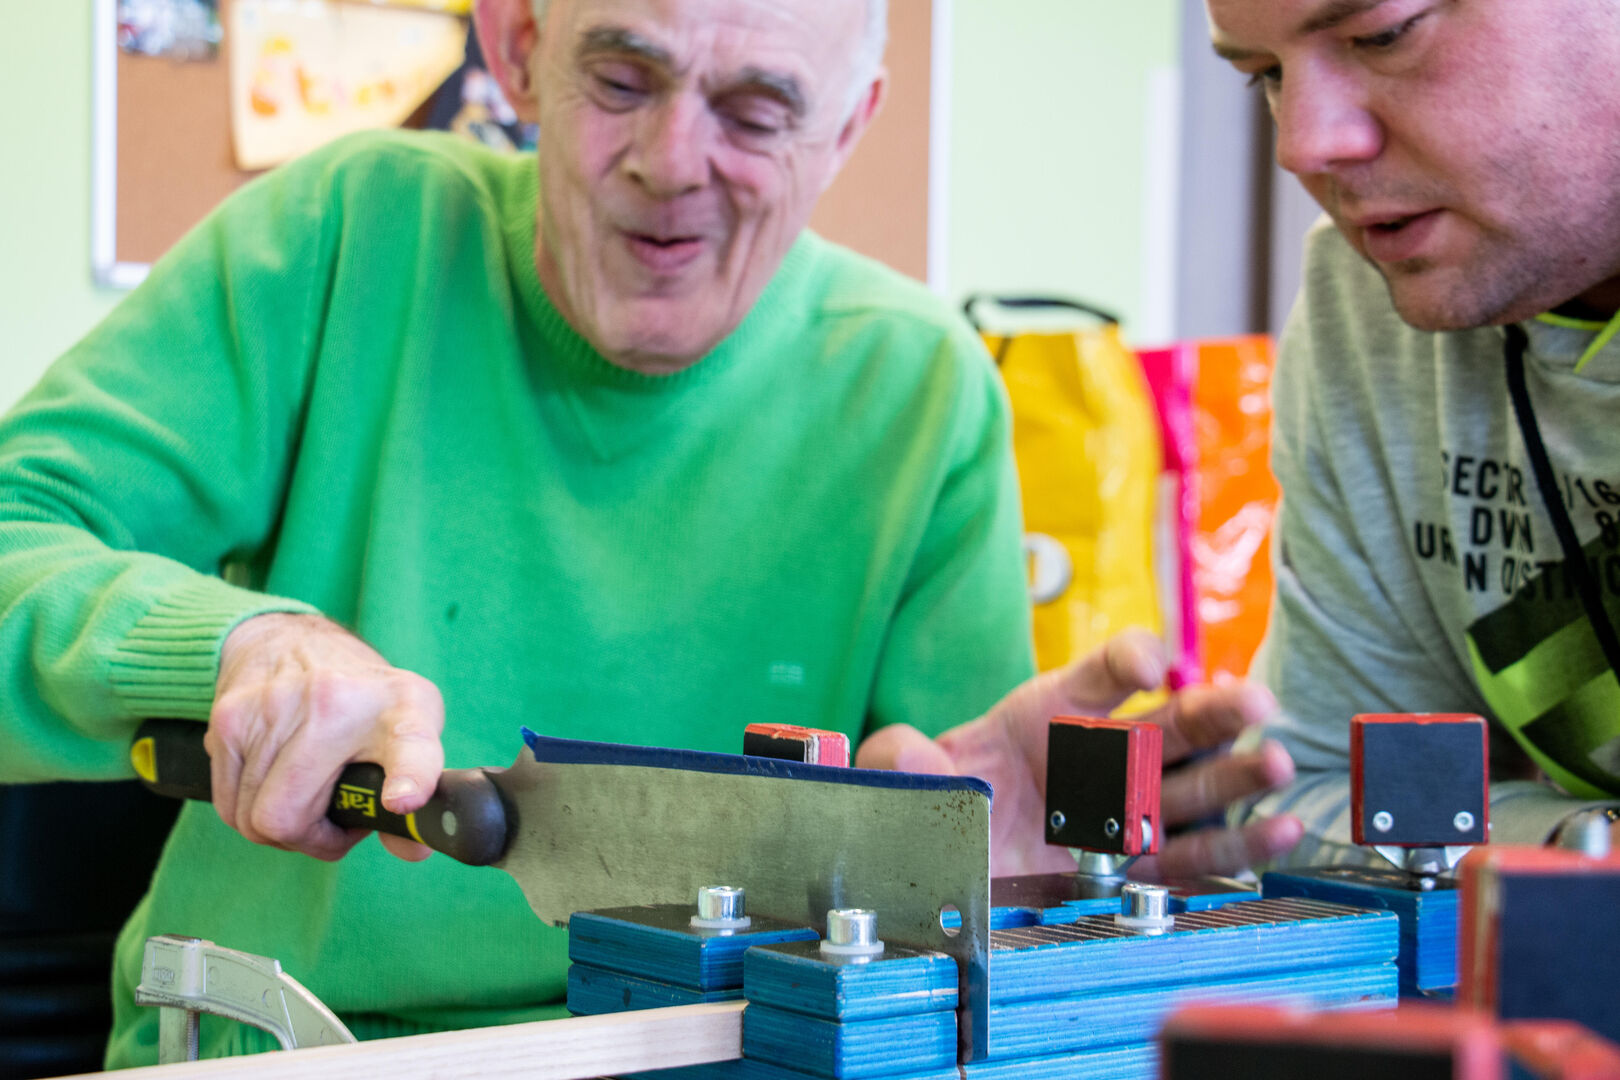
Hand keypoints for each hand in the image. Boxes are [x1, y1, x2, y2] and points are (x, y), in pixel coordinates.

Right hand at [205, 612, 444, 860]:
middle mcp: (334, 702)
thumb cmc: (363, 698)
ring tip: (306, 798)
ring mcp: (274, 707)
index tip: (403, 801)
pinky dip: (249, 812)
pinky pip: (227, 805)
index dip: (410, 778)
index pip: (410, 745)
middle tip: (332, 822)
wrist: (291, 636)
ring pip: (252, 819)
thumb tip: (414, 849)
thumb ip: (421, 788)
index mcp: (399, 708)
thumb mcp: (412, 725)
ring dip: (279, 827)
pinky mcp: (229, 718)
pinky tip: (276, 785)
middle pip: (287, 817)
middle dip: (309, 840)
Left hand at [855, 630, 1303, 877]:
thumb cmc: (939, 798)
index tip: (1148, 665)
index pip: (1101, 672)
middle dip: (1212, 708)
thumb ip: (900, 755)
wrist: (945, 860)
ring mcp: (1124, 808)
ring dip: (1238, 772)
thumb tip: (911, 753)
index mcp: (1051, 710)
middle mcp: (1100, 752)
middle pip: (1166, 720)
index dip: (1128, 659)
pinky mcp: (1134, 863)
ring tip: (1279, 762)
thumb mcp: (907, 772)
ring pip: (1194, 784)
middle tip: (1253, 700)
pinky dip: (1239, 845)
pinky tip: (1281, 831)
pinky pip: (1193, 854)